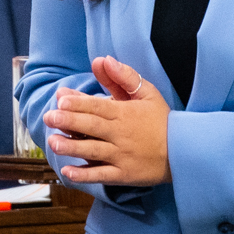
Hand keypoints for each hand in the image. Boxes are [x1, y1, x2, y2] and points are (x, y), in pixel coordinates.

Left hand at [43, 56, 171, 185]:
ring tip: (53, 142)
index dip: (79, 104)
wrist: (184, 151)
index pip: (98, 107)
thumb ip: (125, 76)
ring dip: (72, 147)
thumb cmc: (162, 120)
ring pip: (93, 150)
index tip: (61, 100)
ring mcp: (122, 155)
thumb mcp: (147, 93)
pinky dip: (85, 174)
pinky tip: (68, 171)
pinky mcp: (124, 174)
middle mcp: (121, 134)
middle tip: (48, 117)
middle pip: (92, 127)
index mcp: (125, 113)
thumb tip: (105, 59)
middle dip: (69, 122)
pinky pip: (102, 174)